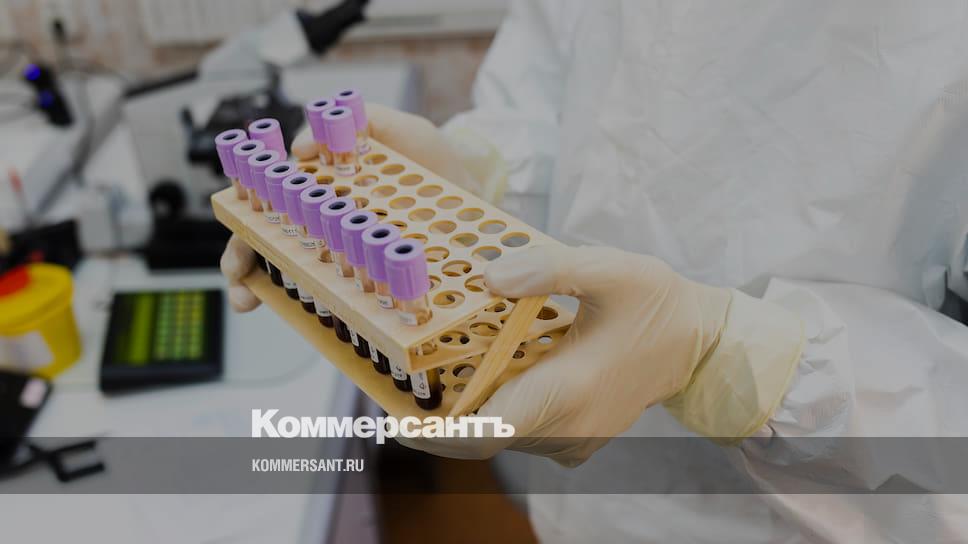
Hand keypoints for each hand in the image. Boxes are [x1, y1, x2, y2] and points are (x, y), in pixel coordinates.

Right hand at [222, 105, 468, 311]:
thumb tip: (302, 147)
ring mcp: (344, 253)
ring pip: (288, 270)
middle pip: (268, 237)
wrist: (479, 203)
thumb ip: (364, 122)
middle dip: (241, 256)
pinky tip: (302, 313)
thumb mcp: (405, 132)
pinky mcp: (366, 280)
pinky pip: (329, 298)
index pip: (271, 196)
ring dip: (261, 284)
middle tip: (237, 274)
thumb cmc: (437, 166)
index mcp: (327, 185)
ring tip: (250, 299)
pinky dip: (308, 307)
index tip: (236, 219)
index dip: (245, 208)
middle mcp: (327, 220)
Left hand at [397, 244, 732, 465]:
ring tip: (435, 370)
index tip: (391, 421)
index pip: (486, 433)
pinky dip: (492, 409)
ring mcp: (572, 440)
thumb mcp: (609, 269)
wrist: (701, 346)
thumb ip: (548, 270)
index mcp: (568, 391)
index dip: (433, 435)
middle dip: (437, 413)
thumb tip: (488, 278)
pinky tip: (484, 375)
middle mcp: (567, 427)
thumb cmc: (657, 304)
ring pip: (499, 434)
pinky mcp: (575, 439)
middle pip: (482, 433)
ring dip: (465, 408)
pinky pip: (519, 432)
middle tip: (396, 382)